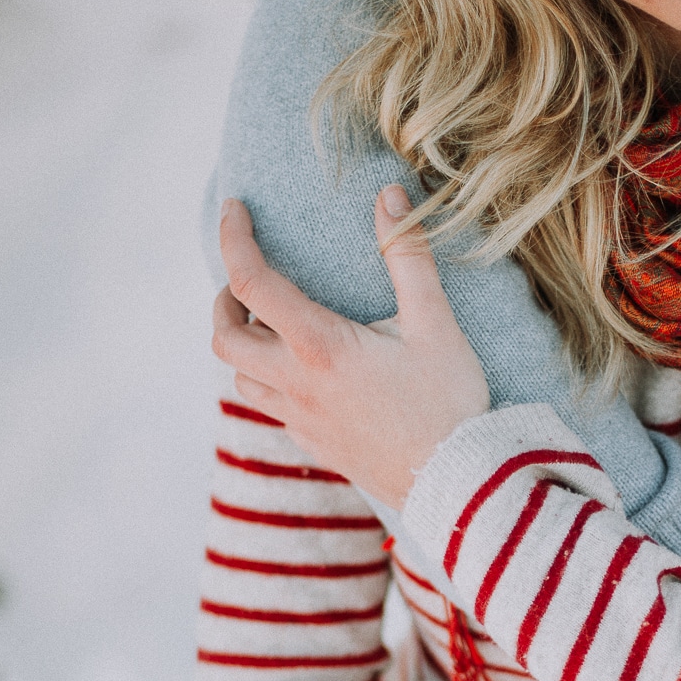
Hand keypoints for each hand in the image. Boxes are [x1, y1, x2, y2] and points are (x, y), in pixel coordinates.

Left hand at [210, 190, 489, 507]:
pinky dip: (272, 382)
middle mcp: (297, 385)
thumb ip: (407, 258)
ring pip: (242, 380)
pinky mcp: (316, 445)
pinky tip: (306, 375)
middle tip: (246, 284)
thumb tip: (389, 196)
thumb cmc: (449, 403)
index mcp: (319, 347)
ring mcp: (303, 421)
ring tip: (272, 327)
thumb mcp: (435, 324)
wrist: (458, 484)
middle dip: (223, 303)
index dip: (233, 238)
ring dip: (244, 348)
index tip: (234, 209)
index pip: (250, 282)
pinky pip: (273, 411)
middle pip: (224, 341)